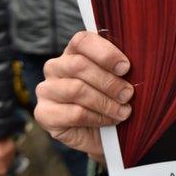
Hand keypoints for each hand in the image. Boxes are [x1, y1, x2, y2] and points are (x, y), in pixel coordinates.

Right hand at [34, 31, 134, 162]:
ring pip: (77, 89)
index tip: (125, 67)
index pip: (81, 41)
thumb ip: (120, 68)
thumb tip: (130, 65)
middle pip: (79, 65)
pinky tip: (110, 121)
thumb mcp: (120, 80)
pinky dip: (97, 118)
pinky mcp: (45, 114)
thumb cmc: (113, 100)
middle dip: (109, 81)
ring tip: (123, 111)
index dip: (105, 53)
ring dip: (106, 102)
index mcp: (74, 52)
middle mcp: (56, 67)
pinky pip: (74, 113)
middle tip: (128, 94)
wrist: (104, 134)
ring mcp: (47, 90)